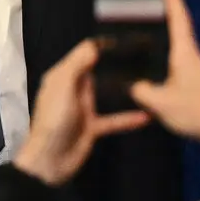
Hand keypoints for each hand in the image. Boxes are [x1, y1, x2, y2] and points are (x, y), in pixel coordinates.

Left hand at [13, 40, 151, 185]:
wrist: (50, 161)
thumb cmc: (54, 120)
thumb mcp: (63, 87)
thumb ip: (77, 65)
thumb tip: (95, 44)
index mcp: (63, 76)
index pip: (84, 54)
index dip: (103, 46)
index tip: (128, 39)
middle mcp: (75, 89)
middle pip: (99, 73)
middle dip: (118, 66)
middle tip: (146, 58)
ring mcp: (85, 109)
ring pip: (108, 94)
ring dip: (125, 90)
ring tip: (149, 81)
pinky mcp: (94, 127)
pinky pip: (114, 119)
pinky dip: (129, 117)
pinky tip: (148, 115)